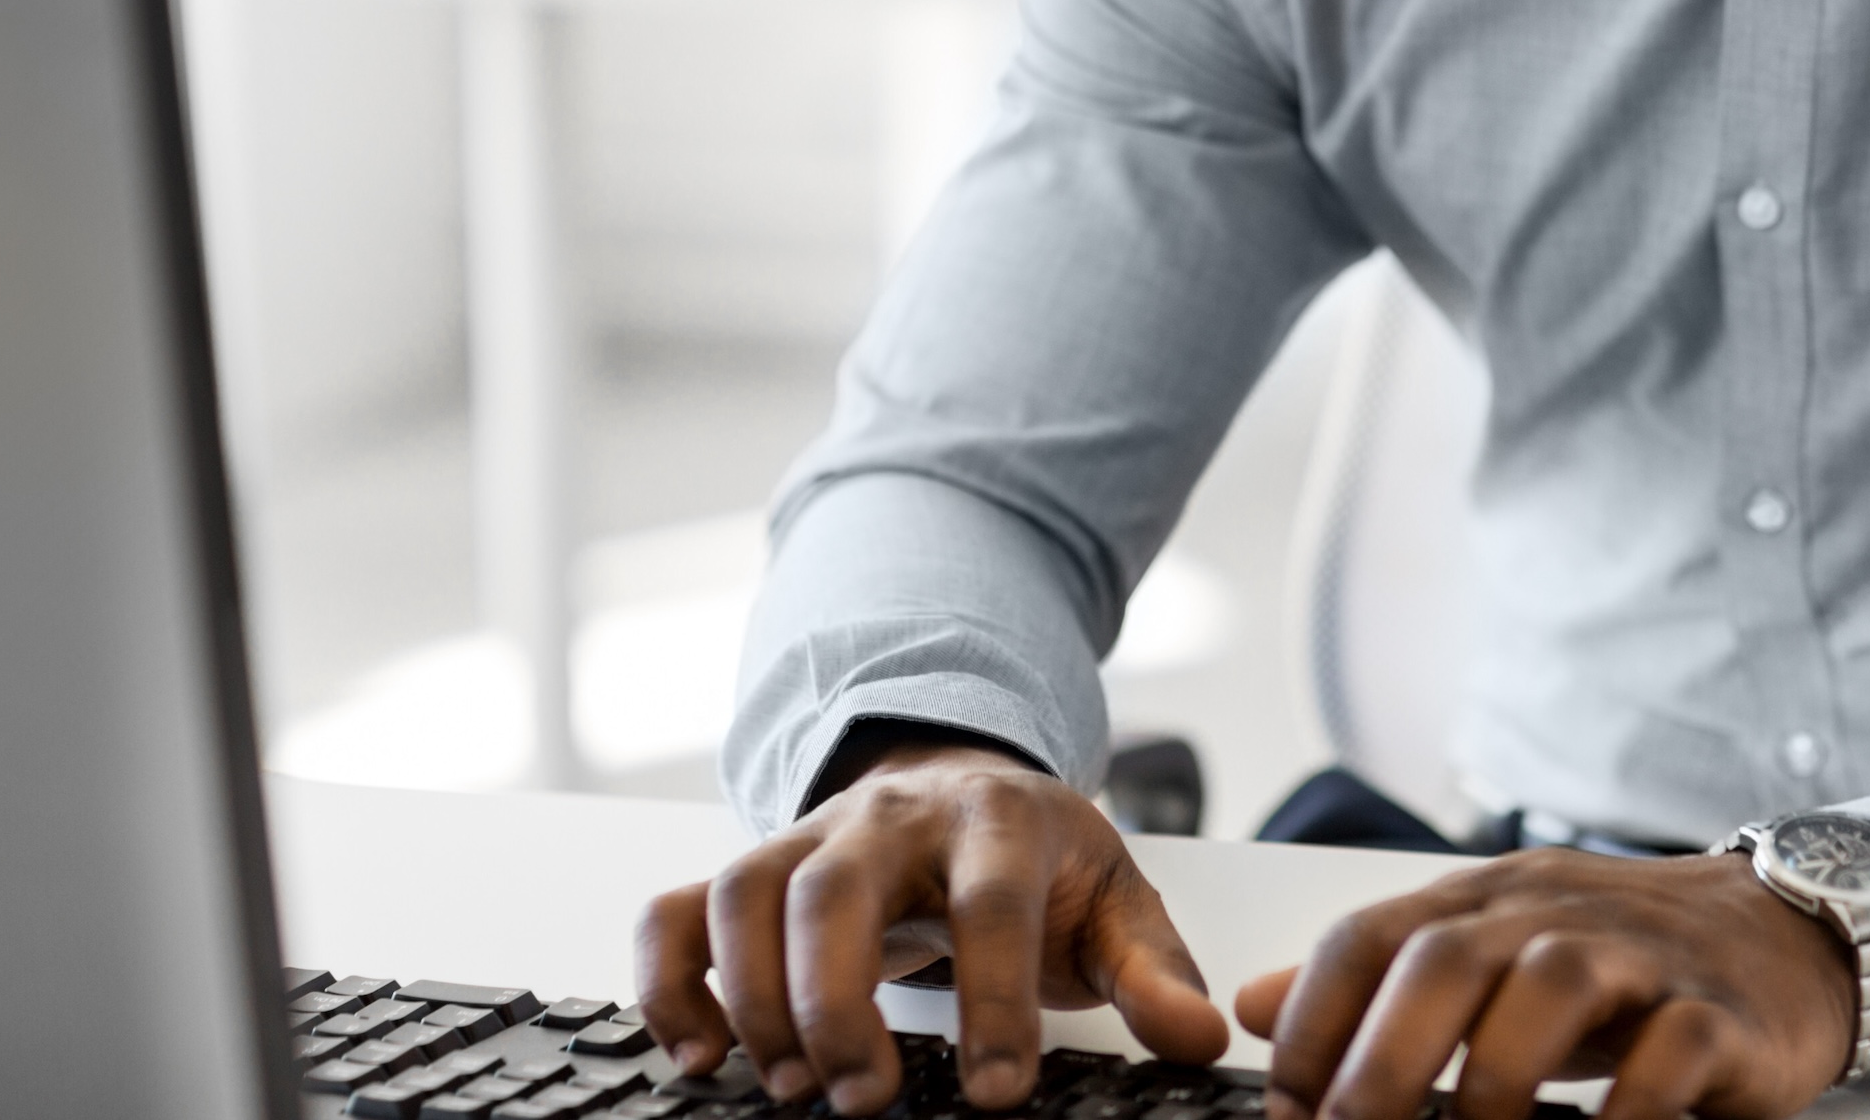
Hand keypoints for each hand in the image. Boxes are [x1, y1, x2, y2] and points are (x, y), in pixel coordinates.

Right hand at [635, 740, 1230, 1112]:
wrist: (964, 781)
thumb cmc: (1035, 857)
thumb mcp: (1114, 901)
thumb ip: (1153, 973)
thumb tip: (1200, 1039)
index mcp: (993, 818)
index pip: (988, 898)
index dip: (992, 995)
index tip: (998, 1092)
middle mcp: (890, 817)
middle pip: (837, 885)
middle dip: (838, 998)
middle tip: (862, 1101)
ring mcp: (810, 837)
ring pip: (747, 890)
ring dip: (753, 995)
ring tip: (789, 1089)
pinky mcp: (757, 870)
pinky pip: (677, 906)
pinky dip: (669, 978)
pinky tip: (696, 1053)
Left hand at [1234, 850, 1853, 1119]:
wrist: (1782, 932)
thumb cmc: (1623, 959)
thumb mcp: (1489, 953)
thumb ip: (1376, 979)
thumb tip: (1252, 1004)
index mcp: (1485, 901)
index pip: (1368, 936)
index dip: (1310, 1023)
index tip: (1289, 1112)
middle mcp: (1551, 912)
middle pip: (1446, 958)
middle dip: (1383, 1060)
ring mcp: (1639, 954)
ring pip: (1550, 985)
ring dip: (1494, 1081)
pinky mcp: (1716, 1010)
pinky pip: (1671, 1049)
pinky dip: (1629, 1107)